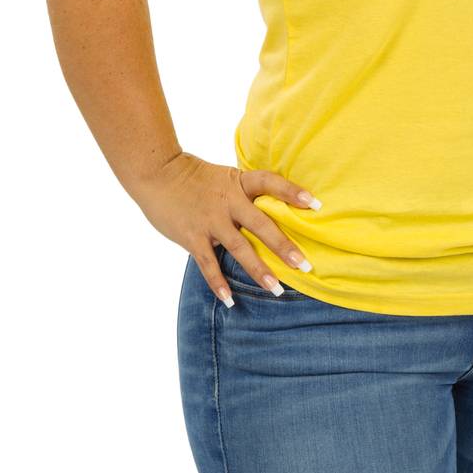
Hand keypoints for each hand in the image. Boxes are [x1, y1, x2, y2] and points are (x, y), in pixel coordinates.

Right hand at [128, 151, 319, 305]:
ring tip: (276, 288)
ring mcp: (210, 221)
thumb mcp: (227, 178)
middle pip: (262, 224)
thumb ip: (246, 195)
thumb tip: (273, 210)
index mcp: (240, 183)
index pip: (271, 182)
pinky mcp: (192, 237)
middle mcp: (228, 202)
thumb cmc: (197, 177)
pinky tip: (230, 299)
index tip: (315, 204)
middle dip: (283, 246)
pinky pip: (208, 264)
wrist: (158, 173)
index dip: (292, 192)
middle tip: (304, 264)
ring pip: (239, 249)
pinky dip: (218, 283)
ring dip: (258, 270)